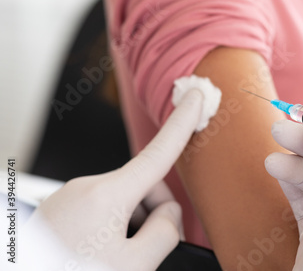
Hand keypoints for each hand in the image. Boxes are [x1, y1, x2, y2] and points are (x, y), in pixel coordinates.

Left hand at [20, 89, 202, 270]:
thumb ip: (165, 233)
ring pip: (123, 202)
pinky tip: (100, 255)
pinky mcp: (60, 211)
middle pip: (144, 187)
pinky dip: (111, 229)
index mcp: (105, 195)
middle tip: (144, 252)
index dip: (183, 123)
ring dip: (131, 226)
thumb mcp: (134, 266)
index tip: (195, 97)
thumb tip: (168, 215)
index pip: (158, 153)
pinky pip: (101, 210)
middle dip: (154, 215)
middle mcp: (85, 188)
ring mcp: (69, 198)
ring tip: (115, 259)